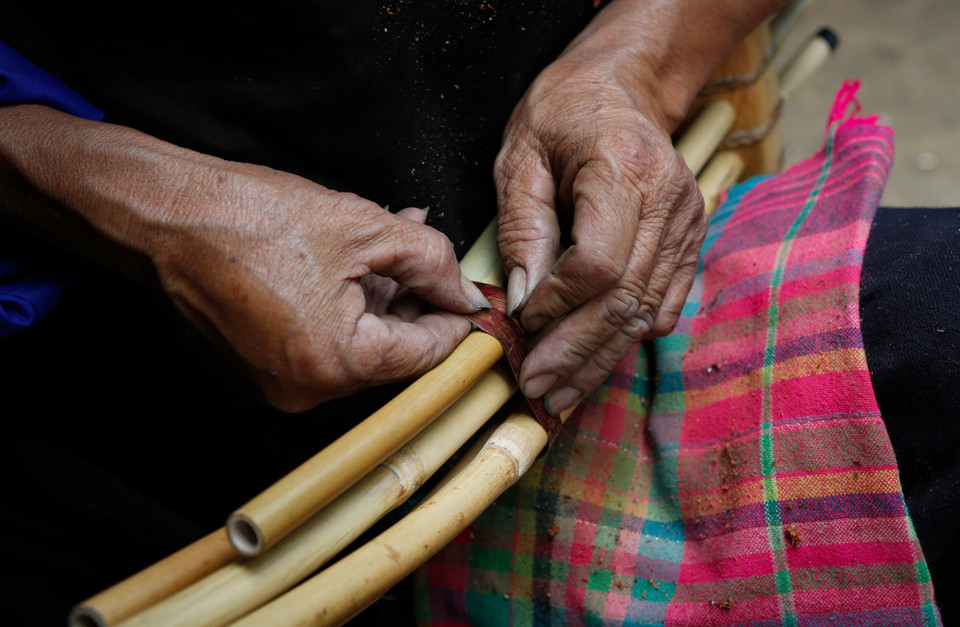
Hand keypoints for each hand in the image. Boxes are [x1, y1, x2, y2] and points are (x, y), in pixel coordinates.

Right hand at [0, 106, 486, 411]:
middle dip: (420, 301)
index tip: (476, 298)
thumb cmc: (256, 217)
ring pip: (363, 344)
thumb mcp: (367, 228)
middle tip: (437, 260)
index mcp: (338, 363)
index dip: (458, 321)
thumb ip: (432, 263)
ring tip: (400, 241)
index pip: (427, 355)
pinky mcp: (266, 366)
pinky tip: (364, 259)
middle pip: (395, 353)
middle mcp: (310, 389)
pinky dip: (352, 305)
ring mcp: (284, 383)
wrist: (170, 216)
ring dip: (387, 296)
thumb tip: (464, 293)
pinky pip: (329, 341)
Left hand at [495, 36, 706, 415]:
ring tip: (560, 394)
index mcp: (625, 169)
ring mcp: (688, 225)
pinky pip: (665, 305)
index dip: (558, 304)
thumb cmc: (563, 113)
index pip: (598, 263)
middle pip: (625, 299)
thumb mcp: (521, 156)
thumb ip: (523, 228)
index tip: (520, 324)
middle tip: (537, 389)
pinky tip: (594, 362)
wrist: (622, 86)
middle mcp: (670, 202)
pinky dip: (628, 338)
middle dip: (576, 352)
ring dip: (600, 359)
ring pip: (646, 313)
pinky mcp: (691, 241)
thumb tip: (527, 302)